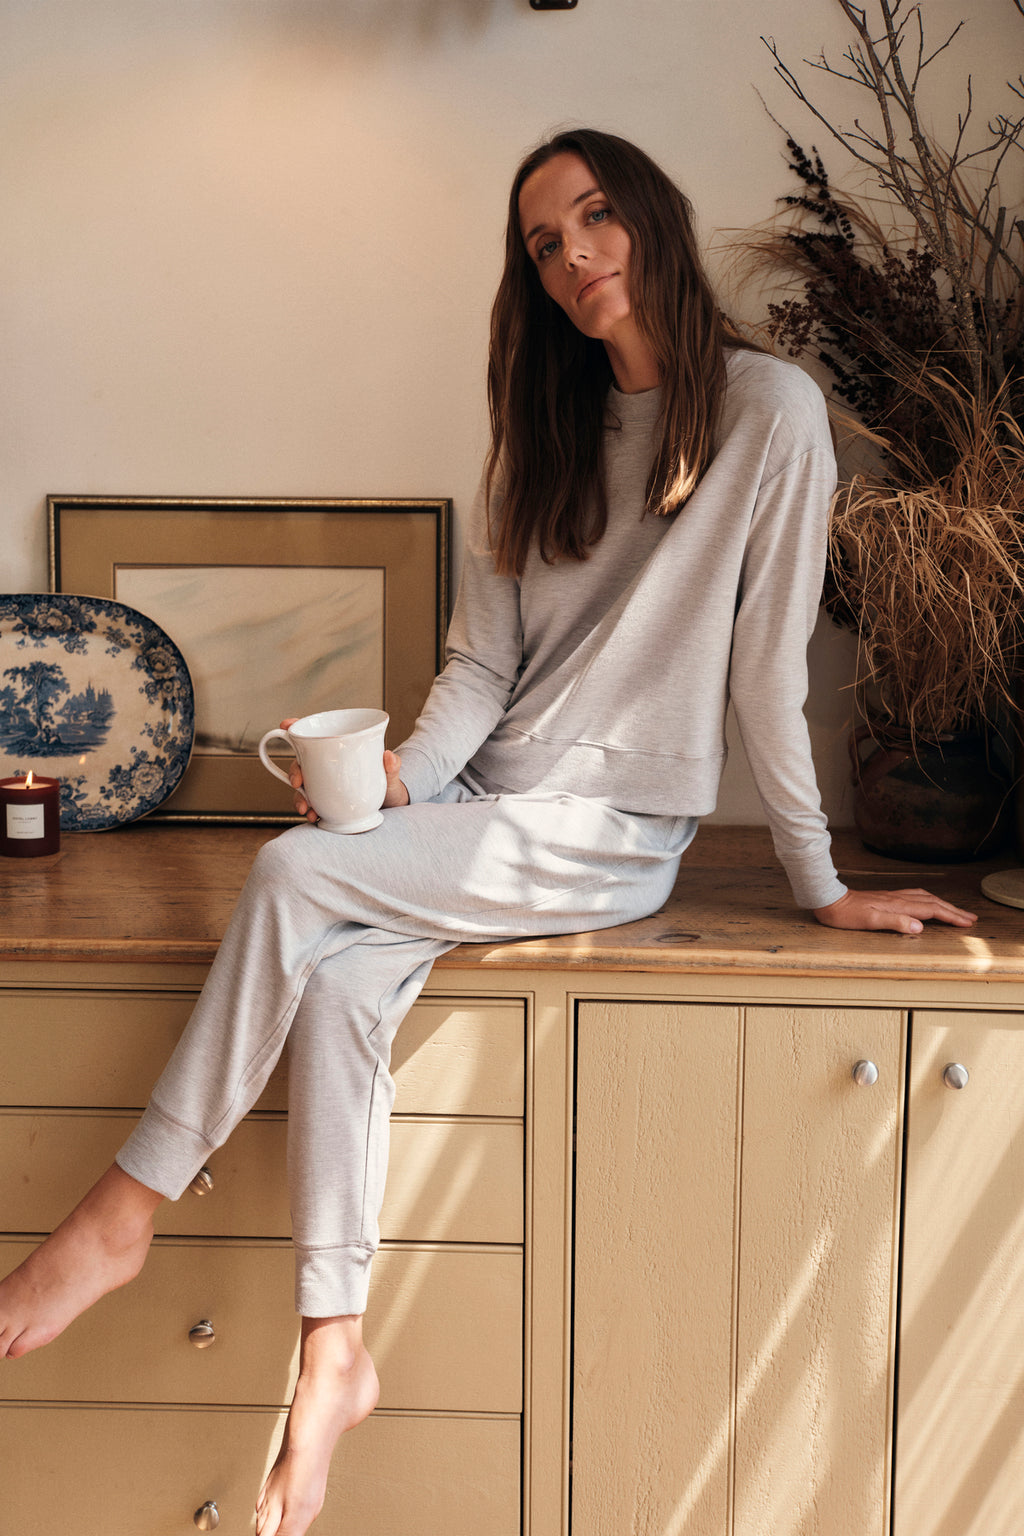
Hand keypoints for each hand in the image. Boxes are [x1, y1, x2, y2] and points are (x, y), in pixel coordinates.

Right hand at [280, 720, 408, 820]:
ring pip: (301, 786)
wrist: (391, 809)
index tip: (287, 725)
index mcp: (339, 750)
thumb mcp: (391, 774)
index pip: (315, 735)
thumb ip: (393, 766)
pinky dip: (307, 810)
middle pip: (301, 762)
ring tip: (307, 807)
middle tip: (298, 782)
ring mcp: (323, 784)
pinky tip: (313, 816)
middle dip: (294, 771)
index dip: (296, 727)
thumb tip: (389, 756)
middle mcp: (326, 766)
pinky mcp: (324, 802)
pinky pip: (309, 804)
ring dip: (298, 796)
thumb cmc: (388, 785)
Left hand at [814, 888, 977, 935]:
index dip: (950, 917)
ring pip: (925, 898)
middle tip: (971, 918)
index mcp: (897, 905)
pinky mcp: (886, 898)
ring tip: (956, 911)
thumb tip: (920, 926)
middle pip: (933, 902)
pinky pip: (915, 897)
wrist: (828, 899)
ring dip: (943, 904)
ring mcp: (892, 897)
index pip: (931, 910)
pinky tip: (927, 903)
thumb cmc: (845, 914)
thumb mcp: (868, 921)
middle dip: (953, 910)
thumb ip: (895, 922)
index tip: (967, 923)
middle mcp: (898, 899)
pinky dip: (928, 900)